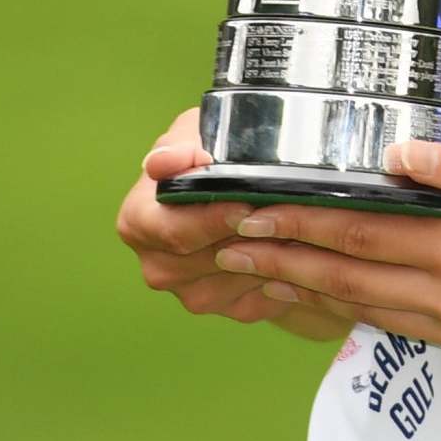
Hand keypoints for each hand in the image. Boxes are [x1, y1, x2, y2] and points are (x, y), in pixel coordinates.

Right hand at [115, 108, 325, 331]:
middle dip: (252, 234)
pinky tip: (302, 246)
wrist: (241, 183)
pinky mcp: (230, 308)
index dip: (212, 219)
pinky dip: (287, 273)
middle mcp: (158, 265)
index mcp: (138, 221)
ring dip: (274, 253)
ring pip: (240, 279)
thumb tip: (167, 161)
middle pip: (209, 260)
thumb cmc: (211, 151)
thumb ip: (181, 145)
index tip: (247, 204)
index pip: (173, 231)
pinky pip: (264, 297)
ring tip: (301, 222)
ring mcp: (192, 293)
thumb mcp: (194, 132)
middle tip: (290, 210)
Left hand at [212, 142, 440, 362]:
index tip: (252, 210)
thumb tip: (396, 154)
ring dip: (306, 288)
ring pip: (364, 306)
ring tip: (256, 273)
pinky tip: (327, 294)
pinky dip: (352, 308)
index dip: (302, 222)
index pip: (362, 233)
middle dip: (283, 259)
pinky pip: (396, 324)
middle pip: (349, 276)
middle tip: (226, 247)